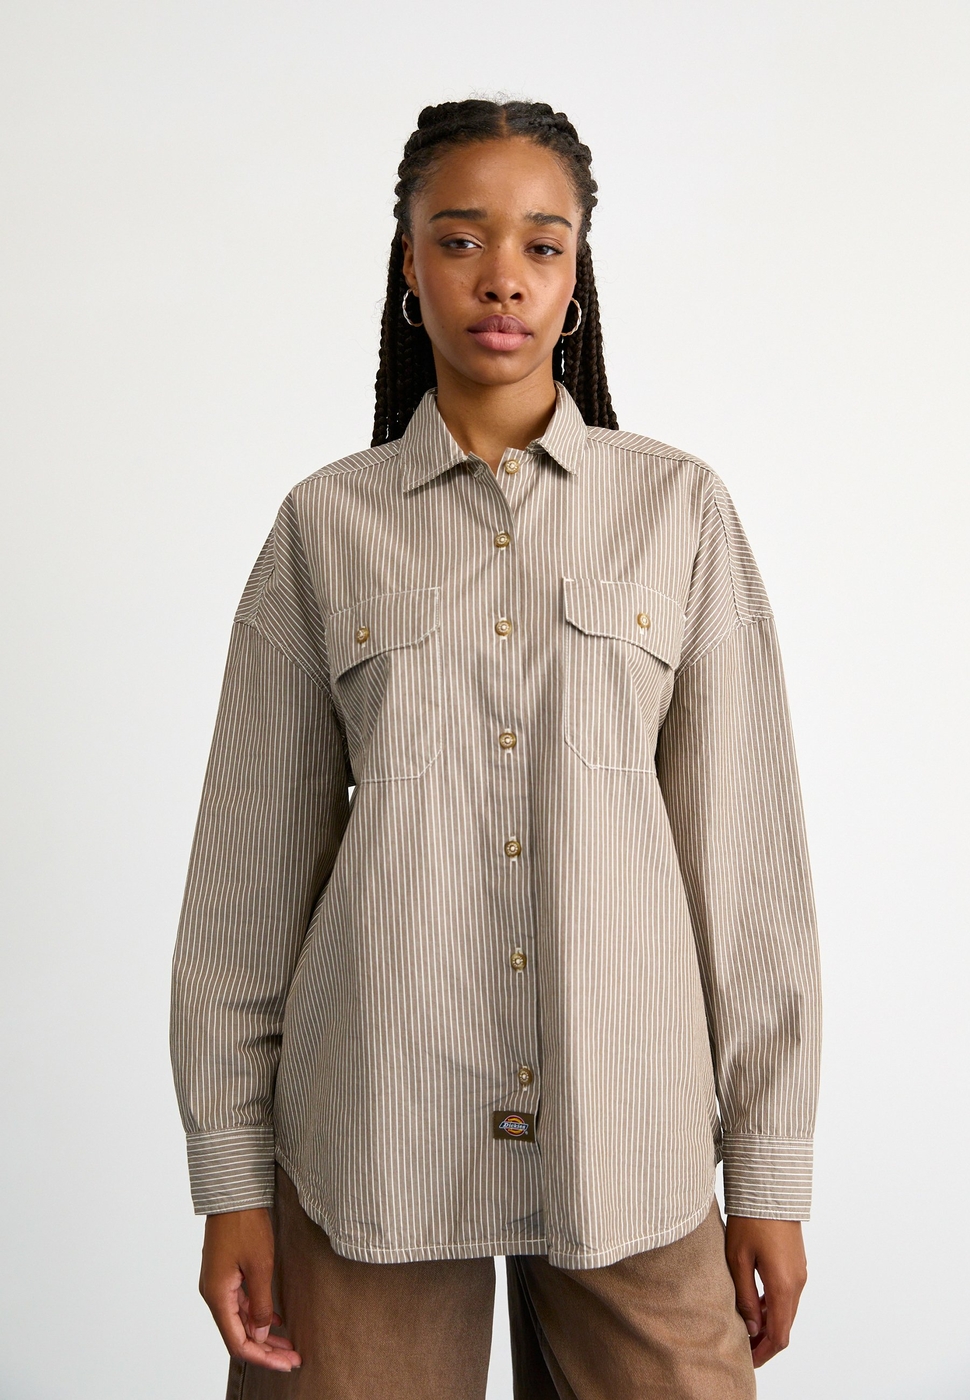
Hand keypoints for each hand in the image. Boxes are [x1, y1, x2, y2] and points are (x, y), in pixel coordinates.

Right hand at [199, 1207, 300, 1371]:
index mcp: (217, 1296)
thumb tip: (261, 1336)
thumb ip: (260, 1304)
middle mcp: (214, 1294)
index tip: (286, 1363)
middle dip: (266, 1350)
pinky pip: (242, 1304)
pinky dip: (259, 1315)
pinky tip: (277, 1321)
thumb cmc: (245, 1224)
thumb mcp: (260, 1266)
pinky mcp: (227, 1274)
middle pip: (239, 1334)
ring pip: (241, 1320)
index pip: (237, 1342)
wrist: (234, 1193)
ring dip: (264, 1334)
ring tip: (289, 1345)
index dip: (262, 1357)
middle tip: (293, 1359)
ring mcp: (219, 1284)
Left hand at [724, 1217, 806, 1367]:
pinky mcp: (797, 1265)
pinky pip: (788, 1296)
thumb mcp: (738, 1259)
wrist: (770, 1189)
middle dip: (766, 1343)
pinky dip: (774, 1308)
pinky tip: (756, 1307)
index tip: (748, 1361)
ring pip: (787, 1312)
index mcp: (783, 1286)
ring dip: (770, 1325)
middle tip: (744, 1351)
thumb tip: (751, 1329)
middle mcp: (797, 1283)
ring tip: (746, 1331)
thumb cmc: (751, 1220)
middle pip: (785, 1326)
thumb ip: (745, 1297)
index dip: (764, 1353)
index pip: (779, 1335)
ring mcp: (800, 1273)